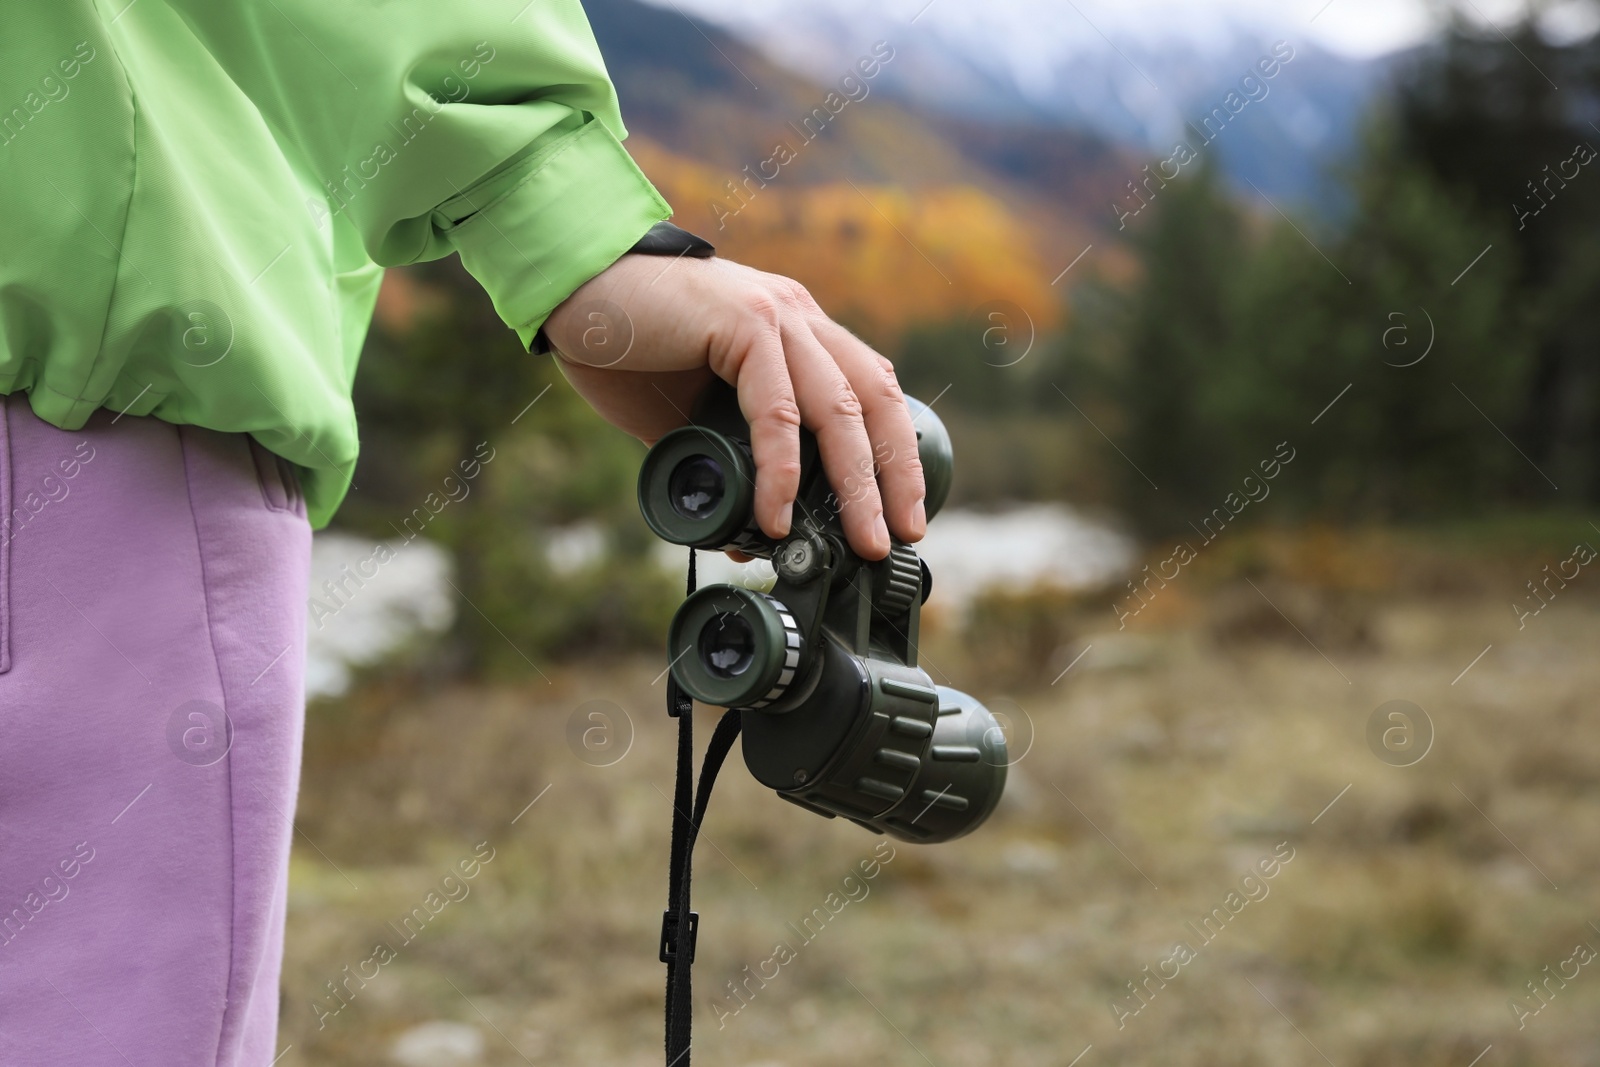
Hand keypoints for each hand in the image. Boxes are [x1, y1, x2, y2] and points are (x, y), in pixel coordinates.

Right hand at [542, 253, 926, 559]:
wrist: (570, 286)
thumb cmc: (625, 348)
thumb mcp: (691, 419)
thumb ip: (729, 464)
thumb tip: (755, 534)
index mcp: (797, 334)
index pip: (872, 395)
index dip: (893, 457)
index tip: (899, 516)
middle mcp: (798, 318)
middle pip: (876, 402)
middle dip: (894, 477)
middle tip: (898, 539)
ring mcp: (776, 315)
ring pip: (841, 408)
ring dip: (856, 483)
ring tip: (860, 540)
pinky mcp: (744, 321)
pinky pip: (778, 408)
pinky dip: (782, 467)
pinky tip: (777, 512)